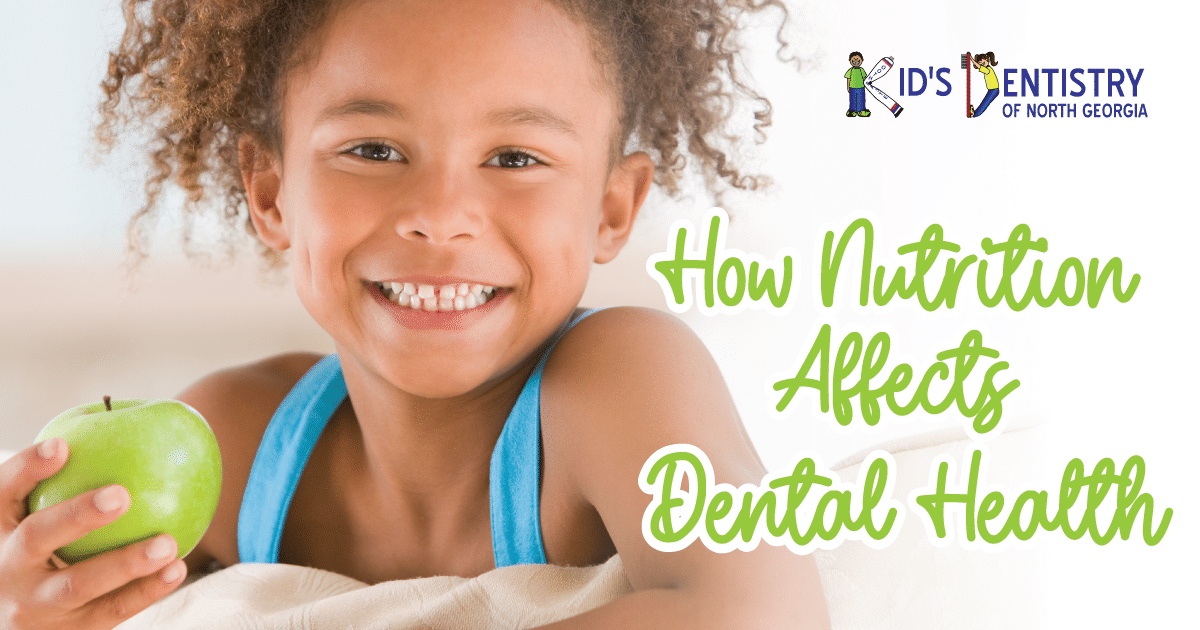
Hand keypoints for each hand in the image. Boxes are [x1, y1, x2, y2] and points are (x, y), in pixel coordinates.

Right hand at [0, 438, 186, 628]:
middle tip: (120, 494)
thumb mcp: (32, 515)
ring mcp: (34, 605)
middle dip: (77, 515)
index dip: (27, 468)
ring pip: (78, 584)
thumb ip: (64, 479)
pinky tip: (176, 569)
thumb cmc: (41, 548)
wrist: (20, 618)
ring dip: (125, 563)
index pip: (2, 492)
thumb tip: (122, 419)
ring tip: (166, 543)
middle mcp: (6, 568)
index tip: (62, 445)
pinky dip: (145, 592)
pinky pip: (110, 611)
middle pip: (37, 538)